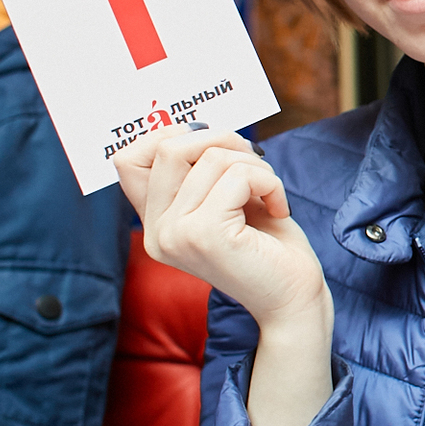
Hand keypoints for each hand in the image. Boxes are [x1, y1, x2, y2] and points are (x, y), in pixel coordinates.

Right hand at [114, 127, 333, 425]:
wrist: (295, 300)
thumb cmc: (269, 247)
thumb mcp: (228, 199)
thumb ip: (201, 171)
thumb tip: (195, 125)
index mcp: (155, 225)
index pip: (129, 160)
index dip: (171, 137)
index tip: (216, 149)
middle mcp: (157, 233)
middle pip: (170, 147)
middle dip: (223, 141)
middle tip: (256, 166)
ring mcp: (176, 235)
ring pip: (211, 158)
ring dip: (255, 166)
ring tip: (270, 194)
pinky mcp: (205, 236)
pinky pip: (237, 176)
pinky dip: (268, 182)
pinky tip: (279, 208)